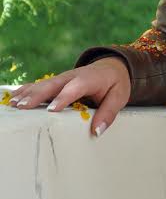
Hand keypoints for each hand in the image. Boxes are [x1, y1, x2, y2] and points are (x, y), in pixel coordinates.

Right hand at [8, 57, 131, 136]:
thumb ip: (108, 113)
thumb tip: (97, 131)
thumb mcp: (119, 97)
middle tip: (23, 106)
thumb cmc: (115, 84)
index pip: (76, 87)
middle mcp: (73, 76)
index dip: (64, 97)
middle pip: (54, 84)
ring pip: (44, 84)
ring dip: (28, 93)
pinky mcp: (57, 82)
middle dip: (38, 95)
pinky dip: (26, 90)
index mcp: (90, 78)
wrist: (112, 67)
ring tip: (14, 104)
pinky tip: (13, 97)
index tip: (52, 109)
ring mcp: (63, 78)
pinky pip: (40, 85)